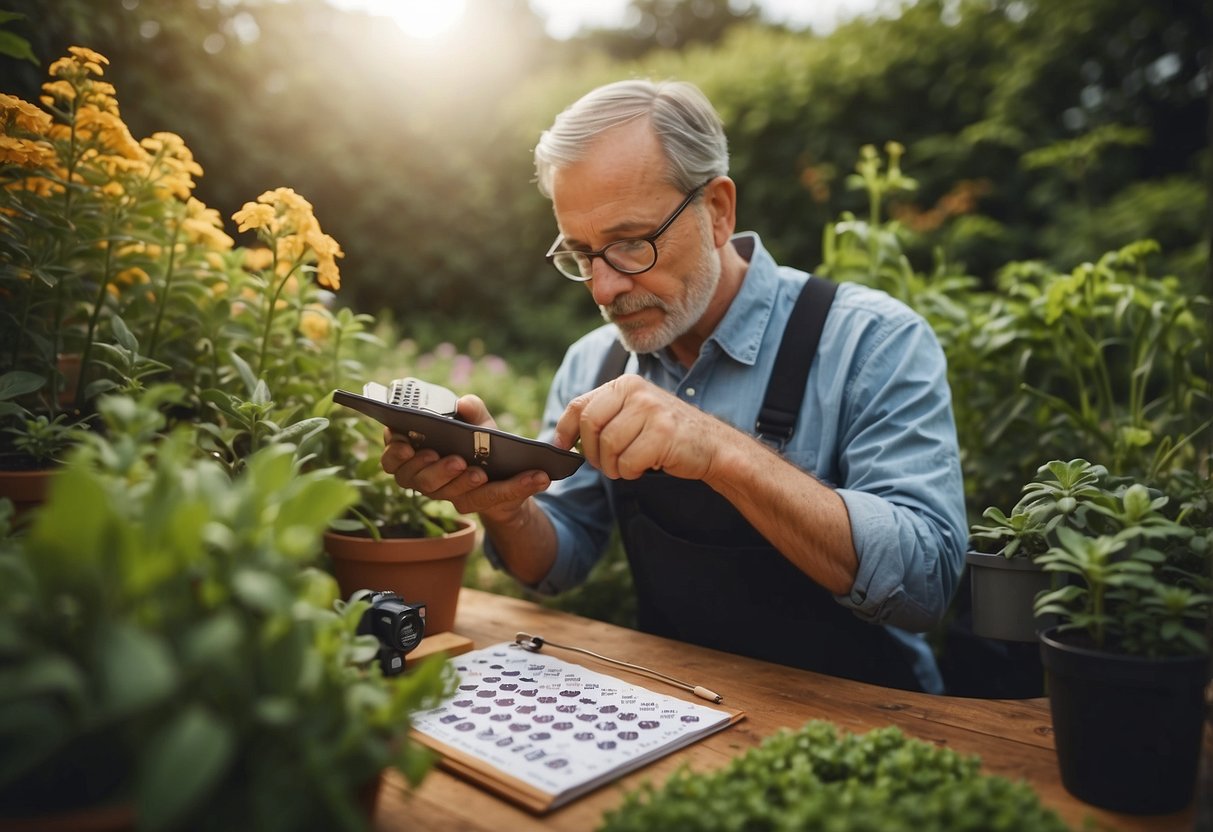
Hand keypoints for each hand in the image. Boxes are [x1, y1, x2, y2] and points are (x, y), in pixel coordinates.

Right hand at [380, 394, 550, 517]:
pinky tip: (539, 477)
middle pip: (417, 480)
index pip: (393, 460)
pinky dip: (519, 487)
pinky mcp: (477, 504)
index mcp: (417, 455)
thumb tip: (464, 403)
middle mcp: (426, 478)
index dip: (395, 454)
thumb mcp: (479, 424)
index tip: (406, 445)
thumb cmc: (480, 442)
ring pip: (447, 492)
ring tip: (480, 472)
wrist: (506, 473)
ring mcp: (448, 493)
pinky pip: (494, 498)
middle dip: (432, 470)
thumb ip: (472, 411)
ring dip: (462, 482)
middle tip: (453, 459)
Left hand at [553, 375, 726, 480]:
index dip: (564, 430)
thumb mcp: (634, 415)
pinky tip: (644, 468)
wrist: (712, 445)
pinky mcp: (663, 434)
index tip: (560, 448)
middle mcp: (637, 391)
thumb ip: (603, 418)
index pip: (580, 405)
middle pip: (591, 426)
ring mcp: (651, 410)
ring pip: (608, 446)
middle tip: (606, 465)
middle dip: (592, 453)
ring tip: (627, 466)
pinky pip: (628, 462)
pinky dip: (630, 472)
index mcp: (625, 384)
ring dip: (613, 466)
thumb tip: (560, 439)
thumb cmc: (667, 435)